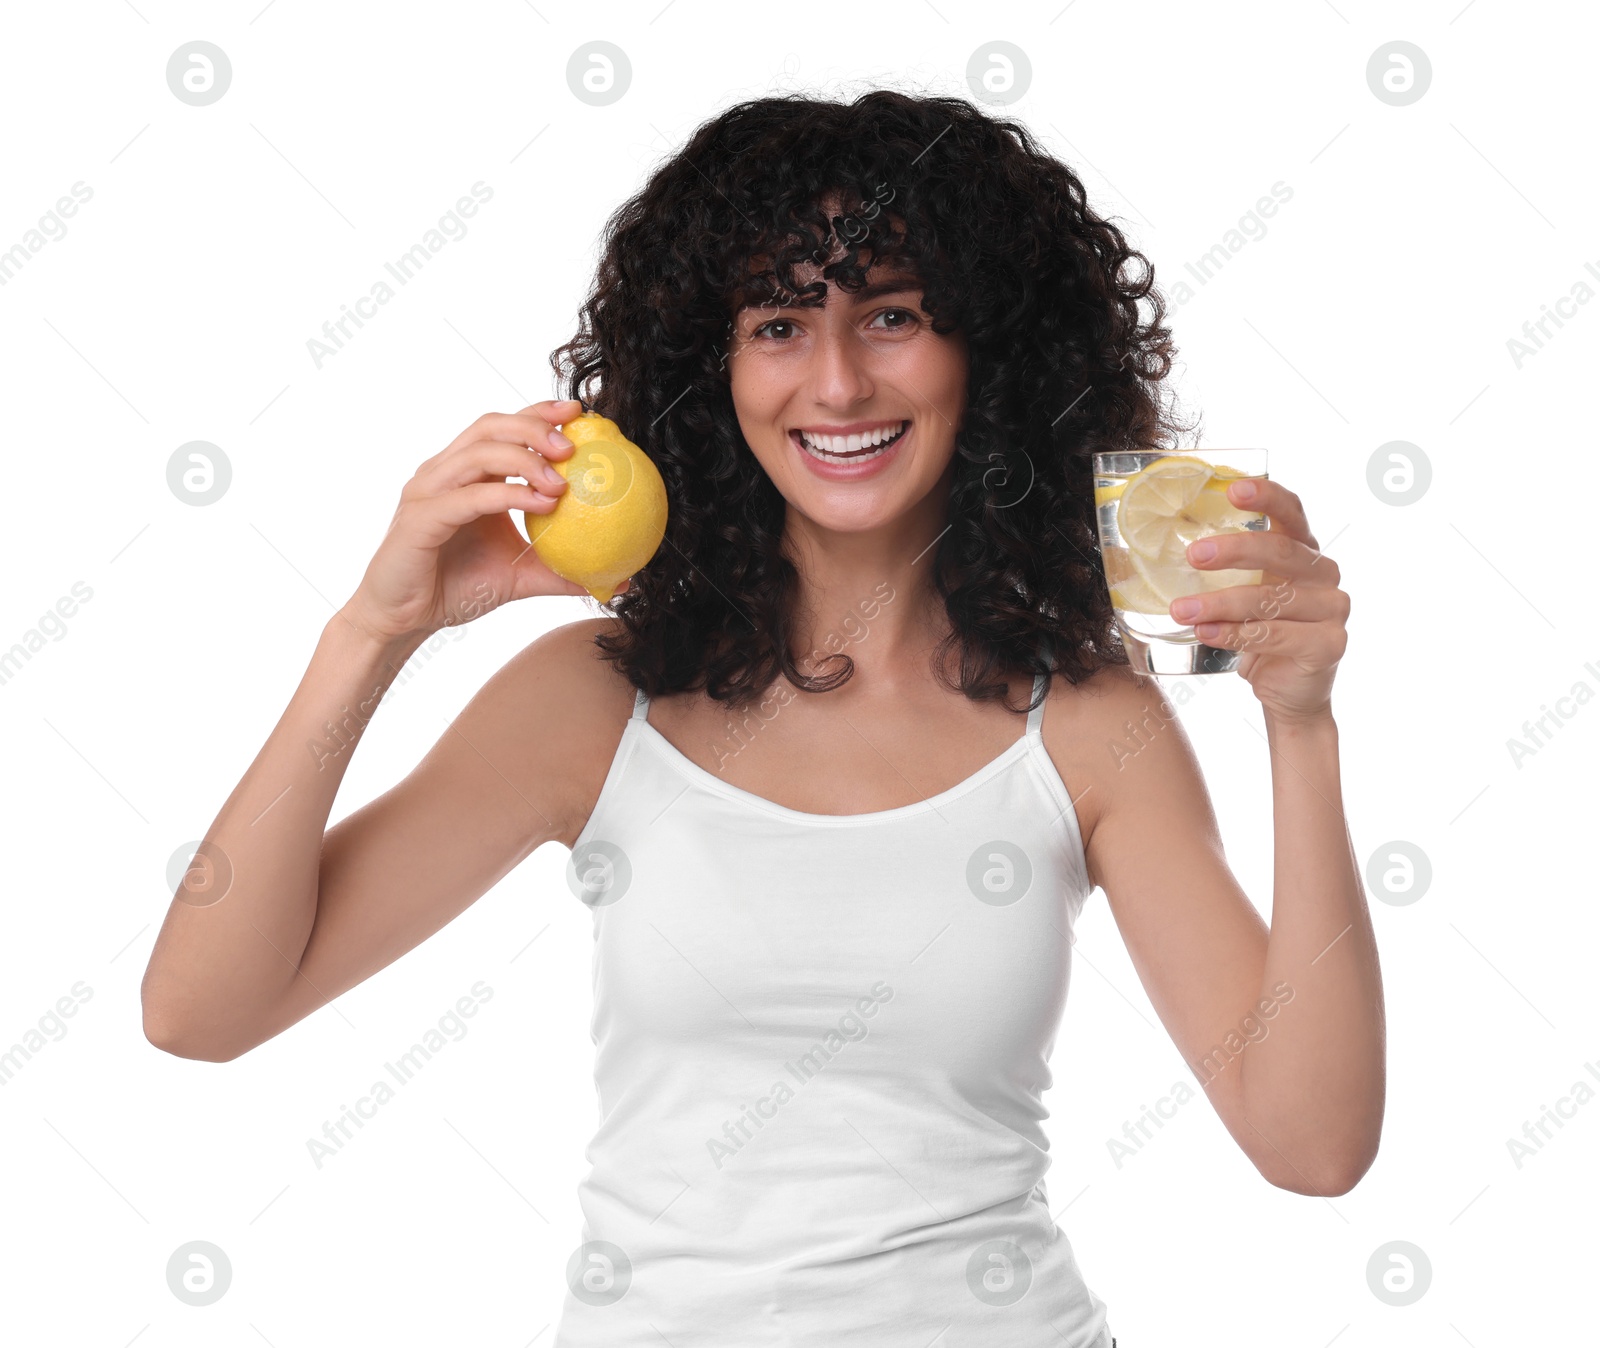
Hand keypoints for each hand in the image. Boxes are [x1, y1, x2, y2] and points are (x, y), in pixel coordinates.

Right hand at [338, 399, 627, 645]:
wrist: (405, 620)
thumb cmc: (456, 589)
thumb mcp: (521, 578)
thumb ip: (563, 572)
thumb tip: (615, 580)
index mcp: (467, 476)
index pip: (503, 429)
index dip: (538, 412)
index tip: (579, 413)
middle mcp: (445, 474)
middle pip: (489, 428)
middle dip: (533, 425)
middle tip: (573, 441)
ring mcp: (429, 492)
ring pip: (477, 454)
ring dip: (524, 459)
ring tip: (561, 479)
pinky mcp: (421, 519)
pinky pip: (468, 497)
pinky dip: (506, 495)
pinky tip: (542, 502)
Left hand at [1169, 477, 1347, 723]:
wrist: (1290, 692)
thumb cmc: (1262, 635)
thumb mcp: (1246, 595)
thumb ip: (1228, 572)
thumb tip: (1165, 543)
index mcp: (1304, 552)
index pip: (1292, 513)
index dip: (1267, 497)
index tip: (1233, 489)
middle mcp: (1324, 575)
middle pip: (1281, 552)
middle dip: (1234, 550)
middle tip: (1193, 555)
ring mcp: (1332, 609)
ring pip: (1271, 599)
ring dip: (1220, 603)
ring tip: (1181, 610)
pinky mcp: (1328, 644)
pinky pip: (1274, 634)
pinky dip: (1234, 634)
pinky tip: (1206, 633)